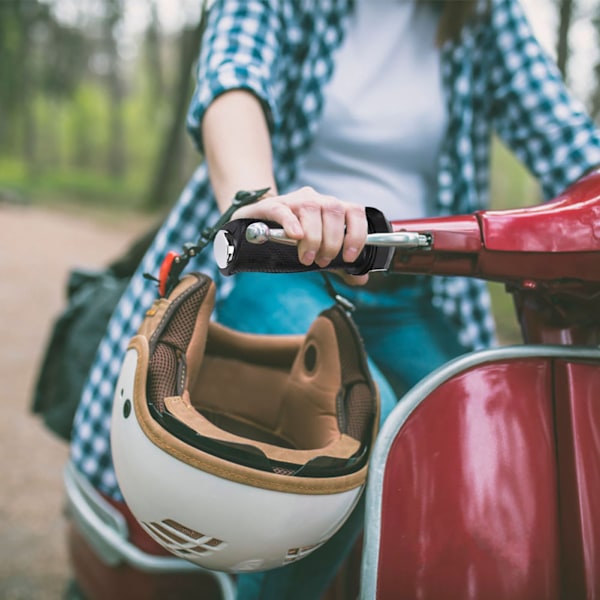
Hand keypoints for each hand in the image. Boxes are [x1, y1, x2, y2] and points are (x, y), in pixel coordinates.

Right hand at [232, 186, 367, 268]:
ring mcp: (294, 200)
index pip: (355, 211)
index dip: (357, 234)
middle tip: (322, 261)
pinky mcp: (272, 206)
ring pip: (311, 209)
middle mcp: (316, 199)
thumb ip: (341, 265)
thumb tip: (361, 280)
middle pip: (334, 210)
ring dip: (313, 238)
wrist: (258, 225)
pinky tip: (295, 237)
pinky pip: (284, 210)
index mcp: (333, 209)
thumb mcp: (320, 252)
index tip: (349, 257)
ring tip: (306, 257)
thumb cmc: (294, 240)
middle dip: (332, 241)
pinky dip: (292, 224)